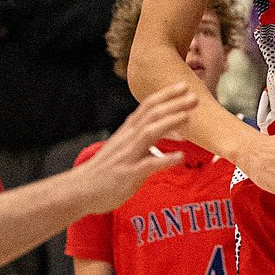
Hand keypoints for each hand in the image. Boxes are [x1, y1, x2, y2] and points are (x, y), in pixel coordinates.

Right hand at [71, 88, 195, 211]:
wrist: (79, 189)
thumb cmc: (105, 169)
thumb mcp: (124, 147)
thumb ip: (144, 137)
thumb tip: (169, 131)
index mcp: (128, 131)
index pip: (148, 106)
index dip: (166, 95)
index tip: (184, 85)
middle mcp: (128, 139)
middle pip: (151, 115)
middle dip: (173, 104)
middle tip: (195, 97)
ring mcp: (128, 155)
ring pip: (149, 133)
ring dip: (170, 123)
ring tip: (188, 117)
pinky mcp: (128, 174)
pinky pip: (148, 164)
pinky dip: (165, 159)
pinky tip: (180, 157)